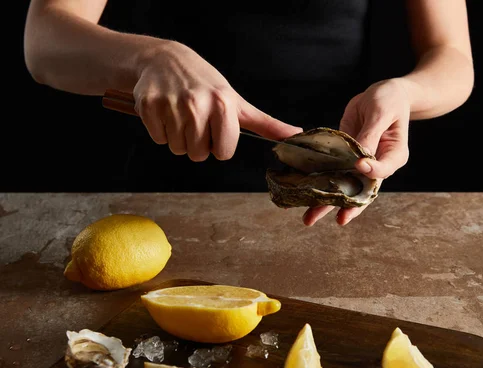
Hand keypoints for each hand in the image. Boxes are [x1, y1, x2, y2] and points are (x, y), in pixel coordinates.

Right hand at [133, 41, 299, 160]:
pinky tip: (166, 111)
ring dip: (179, 137)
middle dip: (198, 143)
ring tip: (181, 115)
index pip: (223, 153)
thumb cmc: (206, 85)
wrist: (166, 60)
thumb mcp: (238, 103)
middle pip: (198, 154)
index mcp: (223, 106)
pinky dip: (161, 130)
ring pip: (177, 149)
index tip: (216, 128)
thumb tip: (296, 136)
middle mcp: (197, 105)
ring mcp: (171, 106)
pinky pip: (158, 139)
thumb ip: (266, 124)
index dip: (220, 145)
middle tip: (196, 120)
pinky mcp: (148, 106)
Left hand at [303, 78, 410, 225]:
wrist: (385, 94)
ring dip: (327, 202)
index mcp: (394, 156)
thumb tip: (360, 155)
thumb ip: (371, 133)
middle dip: (347, 206)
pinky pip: (333, 172)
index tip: (359, 166)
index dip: (370, 171)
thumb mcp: (381, 112)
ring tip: (309, 218)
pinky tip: (304, 193)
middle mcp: (378, 165)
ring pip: (344, 187)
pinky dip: (319, 183)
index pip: (382, 170)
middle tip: (336, 220)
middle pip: (362, 190)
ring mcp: (361, 163)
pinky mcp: (347, 157)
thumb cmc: (389, 100)